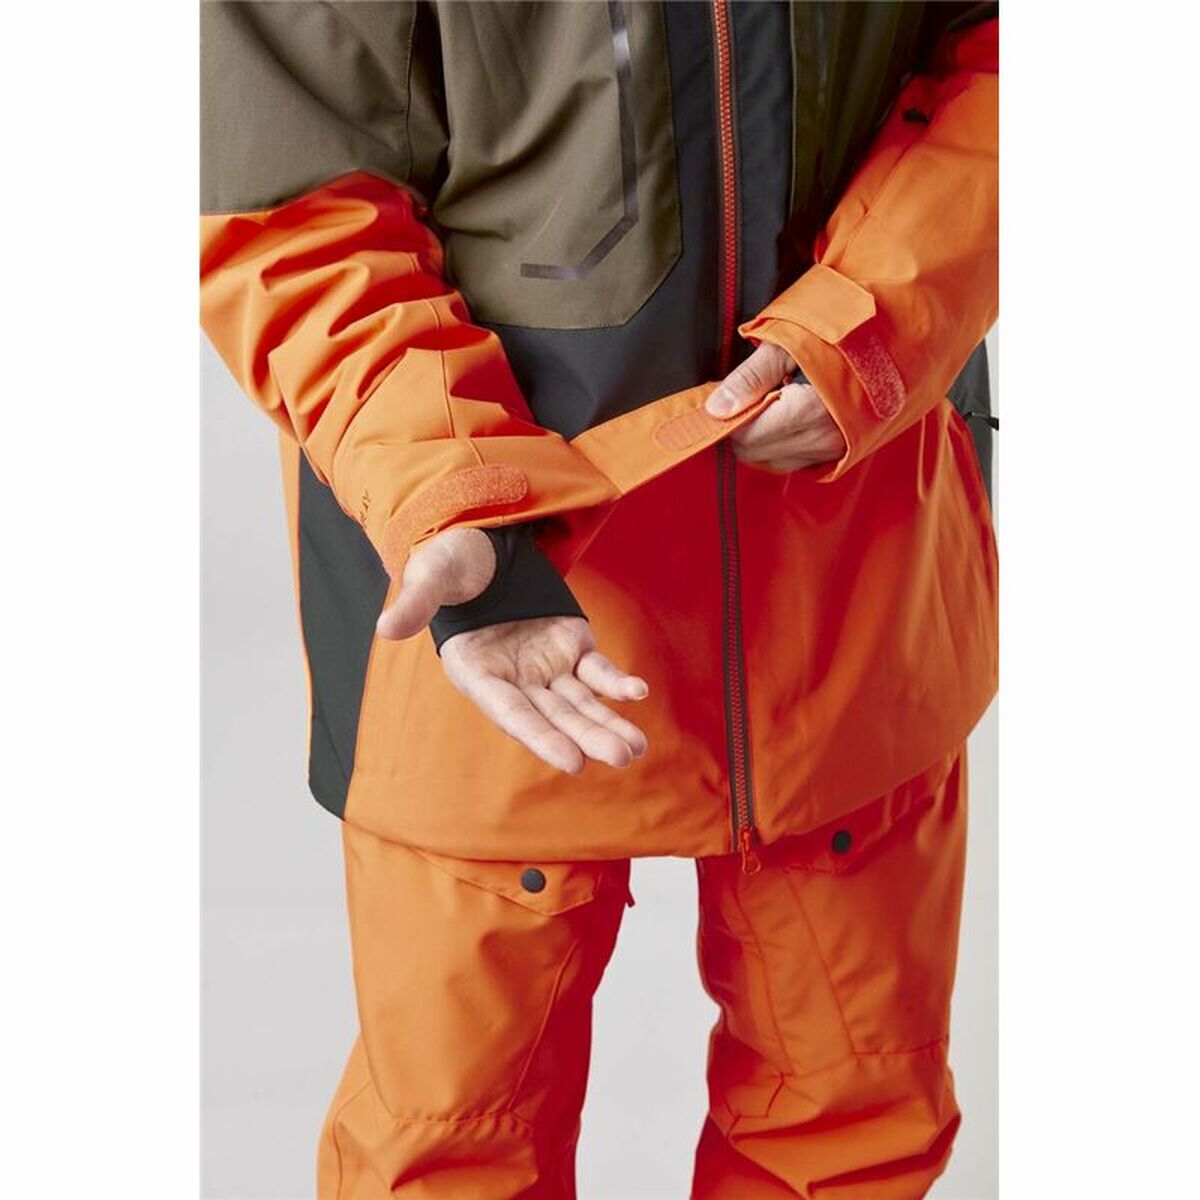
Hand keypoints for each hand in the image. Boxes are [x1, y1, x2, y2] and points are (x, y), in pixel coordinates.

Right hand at [375, 528, 648, 773]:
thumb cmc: (451, 562)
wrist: (483, 544)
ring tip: (635, 747)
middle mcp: (513, 679)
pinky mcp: (571, 647)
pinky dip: (616, 683)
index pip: (511, 712)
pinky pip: (597, 671)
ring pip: (580, 703)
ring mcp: (545, 666)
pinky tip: (637, 693)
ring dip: (606, 723)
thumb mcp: (431, 575)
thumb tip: (385, 628)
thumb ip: (416, 602)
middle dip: (587, 737)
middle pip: (553, 717)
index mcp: (476, 672)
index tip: (572, 762)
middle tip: (622, 757)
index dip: (540, 737)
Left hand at [706, 342, 845, 471]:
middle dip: (744, 426)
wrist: (903, 338)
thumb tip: (717, 408)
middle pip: (755, 453)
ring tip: (776, 397)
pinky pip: (794, 461)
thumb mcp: (792, 341)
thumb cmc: (850, 331)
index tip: (729, 394)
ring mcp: (833, 451)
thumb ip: (751, 377)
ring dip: (763, 435)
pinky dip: (782, 443)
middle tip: (753, 392)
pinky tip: (789, 412)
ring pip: (773, 460)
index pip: (746, 436)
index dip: (730, 417)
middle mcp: (822, 440)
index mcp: (809, 413)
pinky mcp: (839, 454)